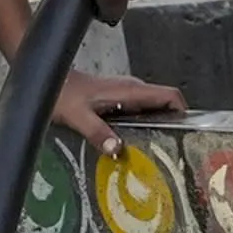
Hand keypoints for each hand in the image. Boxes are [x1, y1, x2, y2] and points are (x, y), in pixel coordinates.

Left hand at [49, 65, 182, 147]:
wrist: (46, 78)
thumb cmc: (60, 93)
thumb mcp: (77, 116)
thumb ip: (97, 132)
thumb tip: (118, 149)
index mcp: (130, 90)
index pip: (170, 96)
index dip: (184, 113)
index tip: (187, 136)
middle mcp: (133, 90)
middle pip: (166, 106)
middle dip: (174, 127)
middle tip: (174, 154)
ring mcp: (126, 95)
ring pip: (154, 110)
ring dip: (159, 128)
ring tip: (158, 155)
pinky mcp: (118, 101)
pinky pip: (141, 114)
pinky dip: (144, 128)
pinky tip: (136, 147)